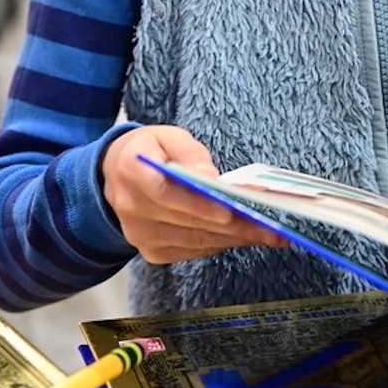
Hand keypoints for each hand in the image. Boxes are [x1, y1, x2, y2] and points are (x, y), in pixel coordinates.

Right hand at [101, 125, 286, 262]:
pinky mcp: (152, 252)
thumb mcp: (167, 136)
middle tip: (270, 228)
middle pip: (188, 221)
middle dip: (233, 226)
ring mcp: (139, 235)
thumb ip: (188, 152)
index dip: (197, 204)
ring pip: (195, 241)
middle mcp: (131, 208)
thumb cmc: (150, 151)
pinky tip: (245, 237)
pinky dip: (221, 244)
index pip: (163, 192)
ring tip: (269, 235)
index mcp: (131, 169)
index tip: (229, 211)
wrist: (117, 176)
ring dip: (234, 239)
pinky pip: (193, 251)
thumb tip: (209, 175)